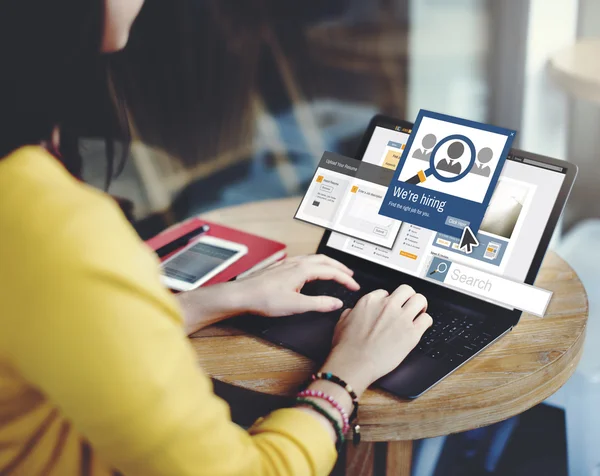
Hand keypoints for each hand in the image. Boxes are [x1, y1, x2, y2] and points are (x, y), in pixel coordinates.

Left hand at [235, 255, 359, 316]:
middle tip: (350, 276)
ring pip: (314, 258)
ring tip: (335, 270)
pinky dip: (315, 263)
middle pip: (325, 260)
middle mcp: (296, 263)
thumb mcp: (296, 305)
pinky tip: (311, 269)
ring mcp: (287, 263)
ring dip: (328, 264)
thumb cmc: (264, 299)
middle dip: (340, 267)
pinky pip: (304, 260)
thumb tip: (336, 303)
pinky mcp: (280, 267)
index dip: (345, 279)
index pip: (331, 271)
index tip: (354, 286)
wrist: (242, 295)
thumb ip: (319, 303)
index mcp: (303, 270)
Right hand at [320, 285, 431, 396]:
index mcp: (370, 301)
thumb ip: (351, 312)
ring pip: (420, 299)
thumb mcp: (342, 322)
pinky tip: (420, 327)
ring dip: (420, 306)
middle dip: (408, 298)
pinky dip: (425, 322)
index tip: (390, 308)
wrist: (354, 363)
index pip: (386, 292)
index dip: (389, 301)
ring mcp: (401, 318)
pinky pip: (427, 319)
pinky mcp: (412, 333)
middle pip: (407, 290)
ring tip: (418, 314)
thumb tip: (354, 312)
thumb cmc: (346, 347)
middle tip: (408, 306)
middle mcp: (387, 306)